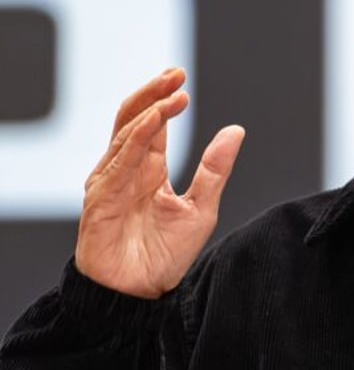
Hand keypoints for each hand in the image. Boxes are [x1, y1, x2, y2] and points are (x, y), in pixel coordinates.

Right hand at [75, 68, 244, 298]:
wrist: (140, 295)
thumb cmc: (165, 255)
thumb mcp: (202, 207)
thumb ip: (215, 169)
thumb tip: (236, 130)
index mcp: (149, 169)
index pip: (153, 123)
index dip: (164, 99)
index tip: (182, 79)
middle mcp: (127, 170)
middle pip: (133, 119)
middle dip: (152, 93)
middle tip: (175, 74)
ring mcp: (111, 182)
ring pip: (125, 135)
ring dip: (149, 112)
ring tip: (173, 97)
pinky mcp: (101, 200)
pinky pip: (117, 164)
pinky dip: (134, 142)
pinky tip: (152, 125)